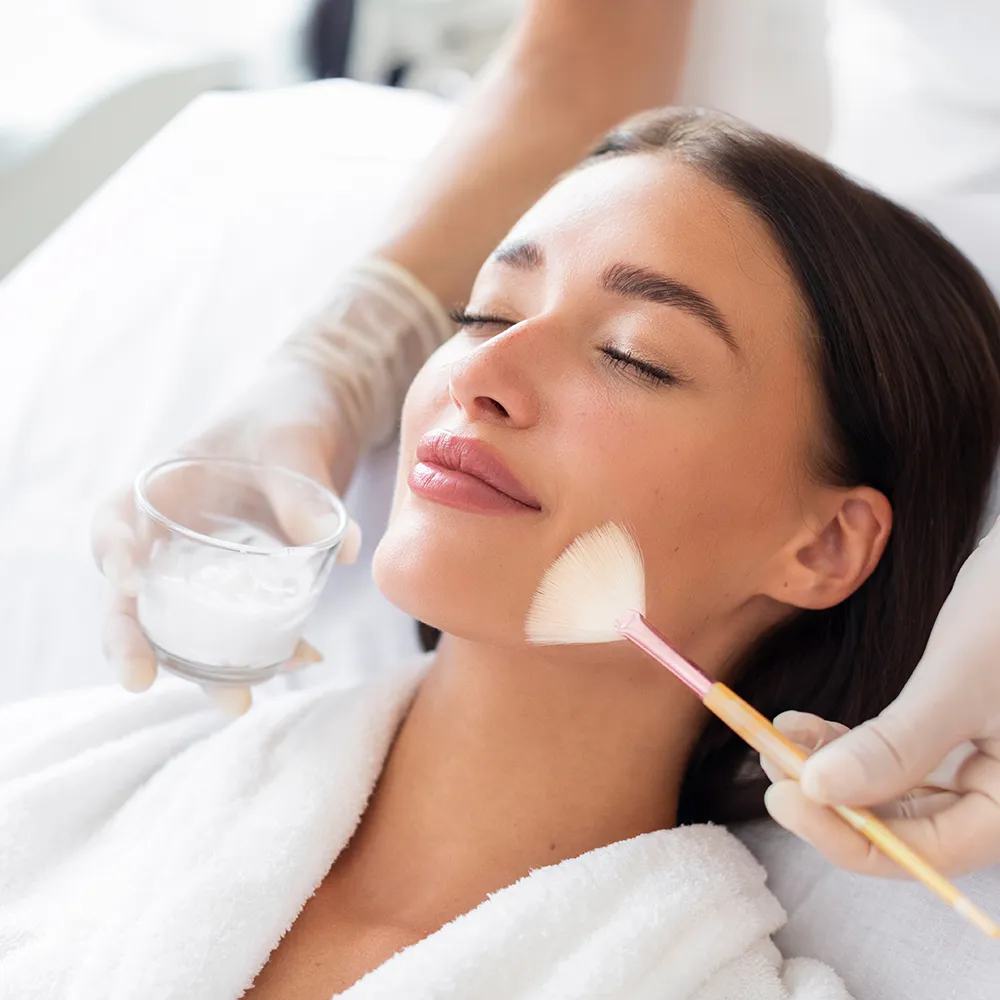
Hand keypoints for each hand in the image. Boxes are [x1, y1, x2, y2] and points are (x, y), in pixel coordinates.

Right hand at [91, 359, 361, 712]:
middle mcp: (172, 535)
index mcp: (163, 488)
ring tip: (239, 701)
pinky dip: (266, 646)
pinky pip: (243, 624)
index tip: (126, 578)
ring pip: (185, 626)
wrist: (319, 418)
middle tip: (140, 680)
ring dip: (204, 667)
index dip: (111, 553)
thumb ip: (305, 491)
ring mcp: (206, 566)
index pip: (114, 522)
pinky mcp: (245, 584)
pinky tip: (303, 657)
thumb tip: (341, 547)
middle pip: (133, 595)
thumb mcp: (294, 444)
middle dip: (132, 641)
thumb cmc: (287, 417)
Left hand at [761, 517, 999, 875]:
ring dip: (833, 771)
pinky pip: (899, 758)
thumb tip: (819, 791)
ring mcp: (983, 766)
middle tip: (770, 765)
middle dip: (832, 799)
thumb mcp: (958, 683)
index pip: (926, 852)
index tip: (783, 798)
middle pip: (907, 826)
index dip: (846, 835)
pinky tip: (804, 725)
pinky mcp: (960, 732)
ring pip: (896, 791)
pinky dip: (851, 745)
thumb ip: (896, 746)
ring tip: (777, 738)